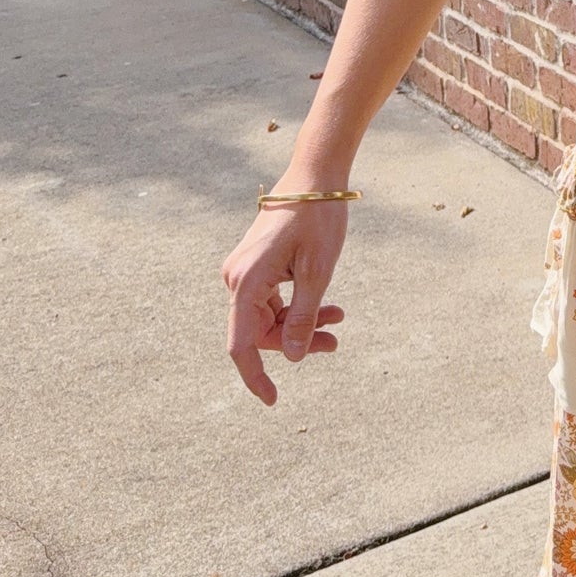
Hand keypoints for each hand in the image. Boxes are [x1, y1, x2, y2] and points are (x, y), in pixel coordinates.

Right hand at [222, 201, 348, 406]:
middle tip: (334, 341)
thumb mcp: (318, 271)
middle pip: (260, 331)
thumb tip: (295, 357)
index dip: (255, 376)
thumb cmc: (318, 219)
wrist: (315, 176)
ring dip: (301, 323)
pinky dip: (298, 306)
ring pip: (269, 316)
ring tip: (338, 320)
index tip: (273, 400)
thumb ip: (304, 317)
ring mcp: (245, 271)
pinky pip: (272, 299)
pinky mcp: (256, 265)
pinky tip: (327, 306)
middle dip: (296, 341)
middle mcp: (237, 278)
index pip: (241, 345)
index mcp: (246, 281)